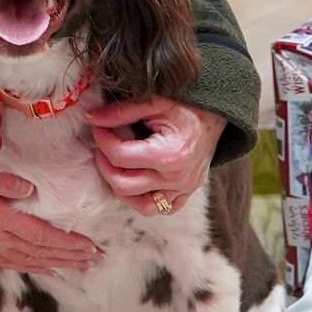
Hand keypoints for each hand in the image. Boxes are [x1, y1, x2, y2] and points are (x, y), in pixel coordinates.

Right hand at [0, 148, 99, 271]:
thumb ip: (1, 180)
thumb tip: (29, 190)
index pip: (39, 235)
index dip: (66, 243)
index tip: (88, 246)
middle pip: (38, 252)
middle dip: (68, 257)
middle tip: (94, 259)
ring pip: (26, 261)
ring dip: (54, 265)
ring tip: (77, 267)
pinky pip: (9, 262)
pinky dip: (31, 267)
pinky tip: (45, 268)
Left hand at [89, 99, 224, 213]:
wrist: (219, 113)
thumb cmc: (188, 105)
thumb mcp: (155, 101)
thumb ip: (121, 111)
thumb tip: (92, 118)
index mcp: (169, 155)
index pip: (119, 157)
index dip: (102, 140)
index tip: (98, 126)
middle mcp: (177, 178)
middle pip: (123, 185)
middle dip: (105, 164)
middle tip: (104, 145)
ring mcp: (184, 189)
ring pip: (139, 204)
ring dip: (121, 186)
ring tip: (116, 164)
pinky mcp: (187, 193)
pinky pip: (160, 209)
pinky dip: (143, 199)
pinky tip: (136, 180)